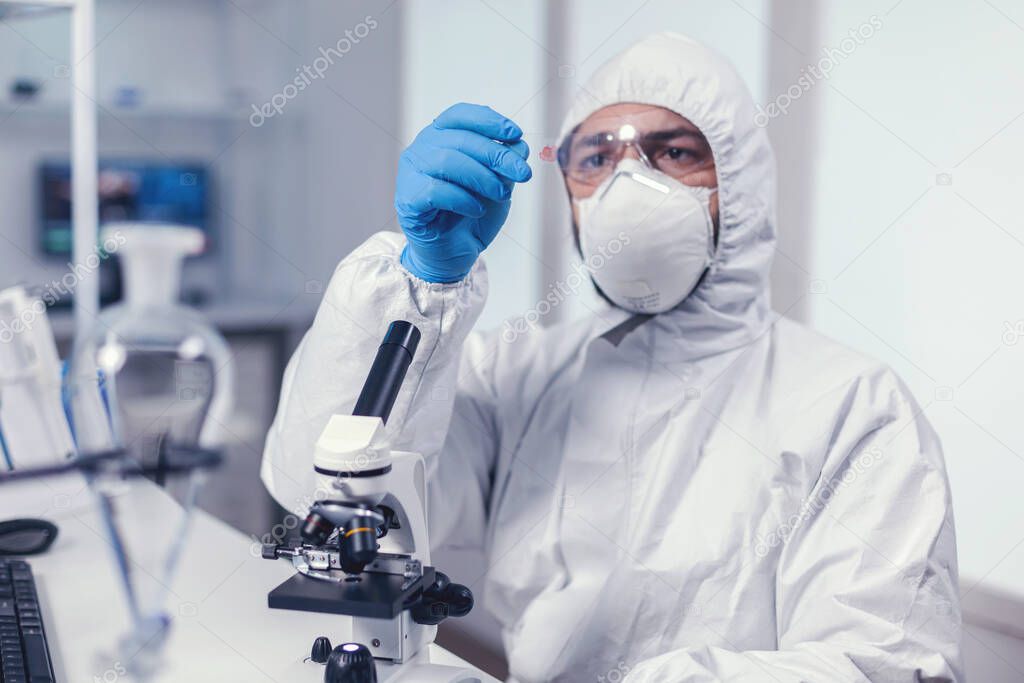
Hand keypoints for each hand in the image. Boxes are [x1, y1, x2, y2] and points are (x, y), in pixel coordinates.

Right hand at [396, 103, 531, 282]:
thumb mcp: (498, 185)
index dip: (488, 121)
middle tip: (523, 173)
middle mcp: (422, 149)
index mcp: (441, 137)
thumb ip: (505, 164)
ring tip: (501, 194)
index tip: (515, 134)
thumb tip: (518, 146)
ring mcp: (411, 173)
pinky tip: (476, 209)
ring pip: (447, 161)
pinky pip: (436, 191)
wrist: (455, 253)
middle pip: (460, 139)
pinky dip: (463, 199)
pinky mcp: (407, 199)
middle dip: (497, 155)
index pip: (460, 115)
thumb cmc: (473, 214)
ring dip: (482, 177)